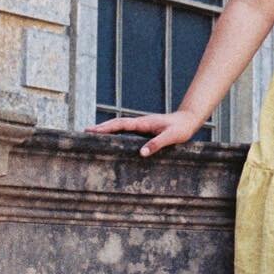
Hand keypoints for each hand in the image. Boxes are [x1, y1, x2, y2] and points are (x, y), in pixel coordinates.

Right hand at [84, 109, 201, 155]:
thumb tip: (141, 153)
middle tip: (85, 132)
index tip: (93, 130)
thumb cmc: (181, 128)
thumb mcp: (171, 137)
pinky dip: (115, 131)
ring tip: (92, 134)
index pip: (121, 124)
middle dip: (101, 127)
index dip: (106, 127)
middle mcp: (140, 122)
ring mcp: (141, 125)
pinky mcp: (144, 129)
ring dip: (106, 128)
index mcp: (143, 123)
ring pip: (120, 126)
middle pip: (116, 123)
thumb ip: (157, 144)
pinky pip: (126, 130)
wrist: (188, 120)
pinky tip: (111, 137)